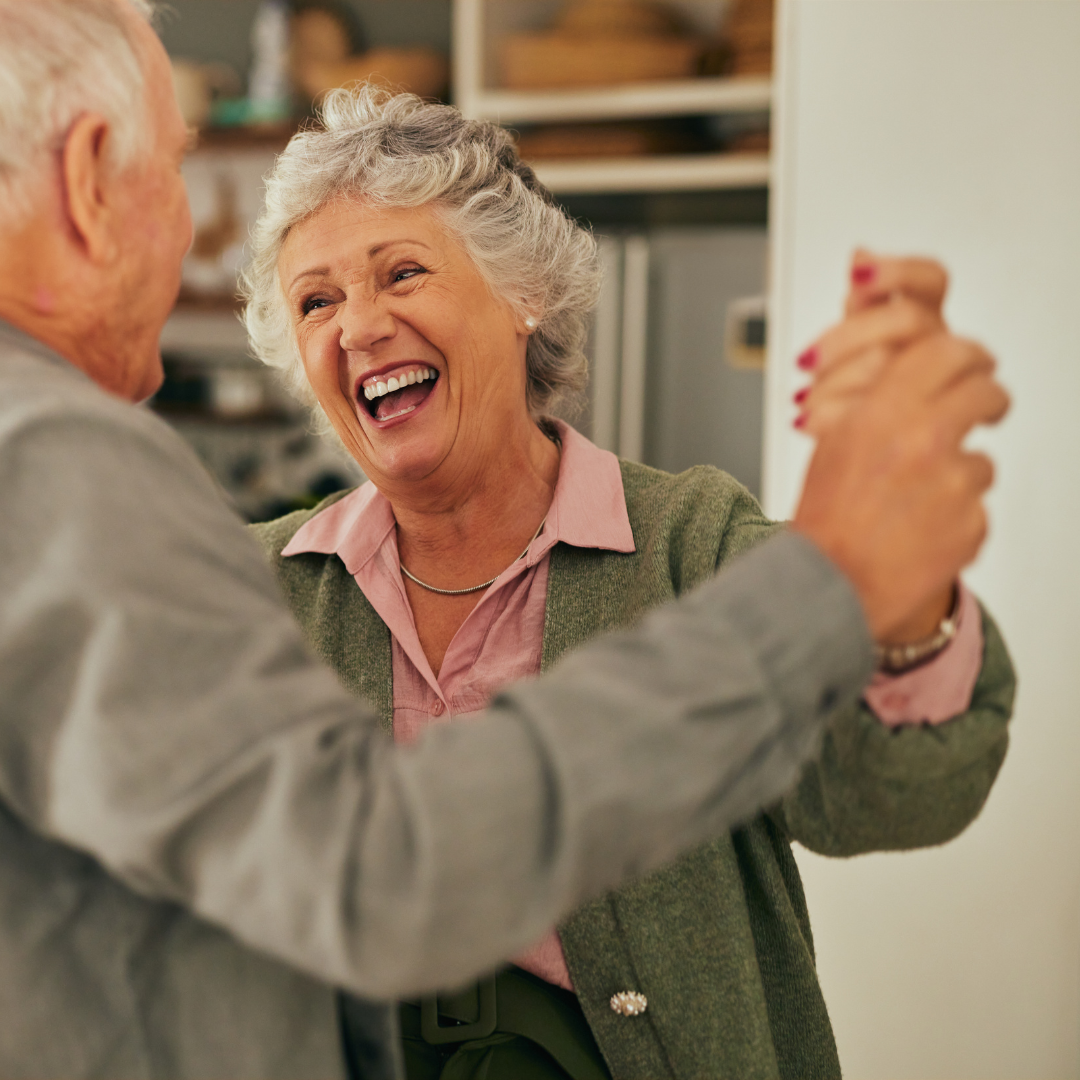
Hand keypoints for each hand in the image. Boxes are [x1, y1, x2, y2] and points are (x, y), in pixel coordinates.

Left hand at [795, 251, 948, 437]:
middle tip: (806, 360)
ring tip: (803, 400)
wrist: (879, 452)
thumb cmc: (875, 386)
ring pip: (892, 369)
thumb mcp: (865, 338)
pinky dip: (832, 417)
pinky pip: (879, 417)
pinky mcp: (913, 422)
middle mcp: (932, 348)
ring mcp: (927, 384)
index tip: (857, 273)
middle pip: (908, 322)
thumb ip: (865, 300)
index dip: (897, 273)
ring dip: (836, 383)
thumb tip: (860, 253)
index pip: (928, 281)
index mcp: (923, 317)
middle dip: (847, 337)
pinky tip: (805, 420)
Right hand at [795, 251, 958, 640]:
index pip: (947, 352)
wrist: (827, 585)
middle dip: (989, 400)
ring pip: (981, 460)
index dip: (968, 355)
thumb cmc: (824, 522)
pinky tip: (920, 533)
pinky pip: (976, 509)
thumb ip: (876, 408)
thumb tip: (914, 383)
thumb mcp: (834, 446)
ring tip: (917, 503)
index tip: (975, 364)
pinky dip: (956, 519)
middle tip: (986, 408)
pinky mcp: (971, 523)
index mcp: (881, 413)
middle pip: (985, 393)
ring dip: (960, 474)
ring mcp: (952, 483)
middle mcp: (922, 439)